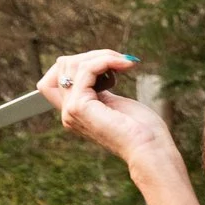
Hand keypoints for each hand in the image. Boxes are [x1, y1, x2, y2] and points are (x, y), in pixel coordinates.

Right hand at [38, 50, 171, 166]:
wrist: (150, 148)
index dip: (75, 64)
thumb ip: (98, 88)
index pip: (53, 79)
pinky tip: (125, 66)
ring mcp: (71, 110)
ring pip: (72, 64)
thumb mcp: (115, 103)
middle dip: (92, 56)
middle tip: (119, 62)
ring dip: (102, 56)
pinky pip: (85, 70)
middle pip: (62, 66)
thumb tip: (94, 66)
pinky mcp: (79, 107)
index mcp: (76, 112)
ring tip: (125, 63)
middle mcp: (68, 112)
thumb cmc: (143, 129)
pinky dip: (105, 61)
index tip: (106, 66)